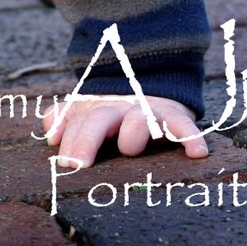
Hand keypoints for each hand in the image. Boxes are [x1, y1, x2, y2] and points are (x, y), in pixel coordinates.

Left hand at [39, 95, 207, 169]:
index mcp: (96, 109)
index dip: (70, 139)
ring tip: (129, 149)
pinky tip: (197, 152)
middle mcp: (120, 108)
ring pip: (138, 119)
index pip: (78, 122)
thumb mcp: (86, 111)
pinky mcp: (174, 116)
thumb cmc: (113, 111)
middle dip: (86, 139)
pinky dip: (191, 136)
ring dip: (133, 133)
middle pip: (100, 119)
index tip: (65, 162)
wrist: (152, 81)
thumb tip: (49, 134)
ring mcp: (146, 111)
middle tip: (78, 164)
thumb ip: (64, 119)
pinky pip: (184, 125)